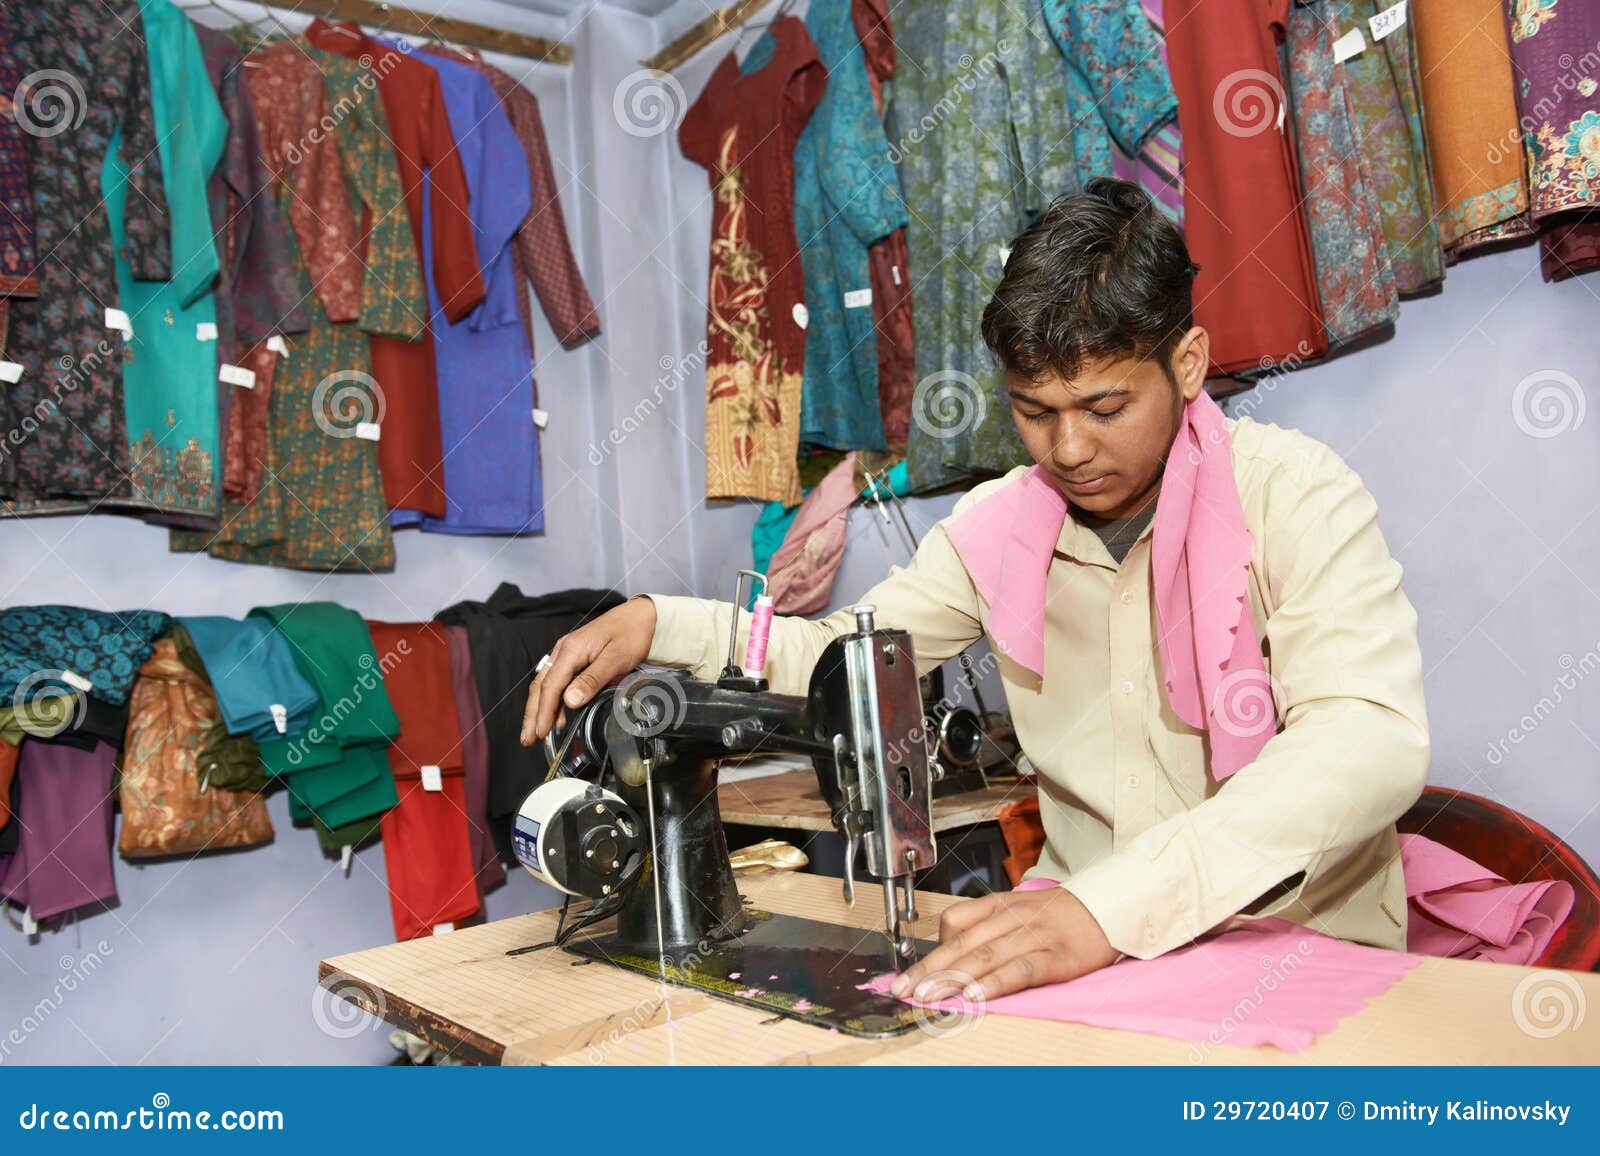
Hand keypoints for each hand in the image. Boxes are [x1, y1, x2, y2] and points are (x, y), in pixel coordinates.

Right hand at [519, 596, 657, 745]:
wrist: (641, 616)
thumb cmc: (631, 633)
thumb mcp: (616, 658)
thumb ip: (592, 679)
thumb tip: (570, 701)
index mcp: (571, 649)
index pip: (551, 685)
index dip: (544, 711)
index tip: (540, 731)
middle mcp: (563, 651)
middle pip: (541, 686)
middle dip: (532, 714)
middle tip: (527, 738)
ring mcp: (566, 654)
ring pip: (545, 685)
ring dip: (538, 709)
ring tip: (534, 732)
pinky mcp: (574, 659)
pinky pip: (556, 681)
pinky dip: (551, 701)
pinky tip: (554, 716)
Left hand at [890, 886, 1118, 1001]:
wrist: (1112, 906)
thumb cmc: (1062, 914)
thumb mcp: (1019, 908)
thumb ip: (987, 925)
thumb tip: (951, 949)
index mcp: (1000, 905)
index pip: (954, 922)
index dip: (928, 949)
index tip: (907, 974)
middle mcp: (1012, 918)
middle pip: (962, 943)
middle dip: (929, 969)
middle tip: (903, 989)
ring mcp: (1034, 936)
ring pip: (985, 956)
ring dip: (952, 978)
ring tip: (928, 996)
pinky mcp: (1057, 957)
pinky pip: (1021, 969)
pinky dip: (996, 983)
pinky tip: (977, 997)